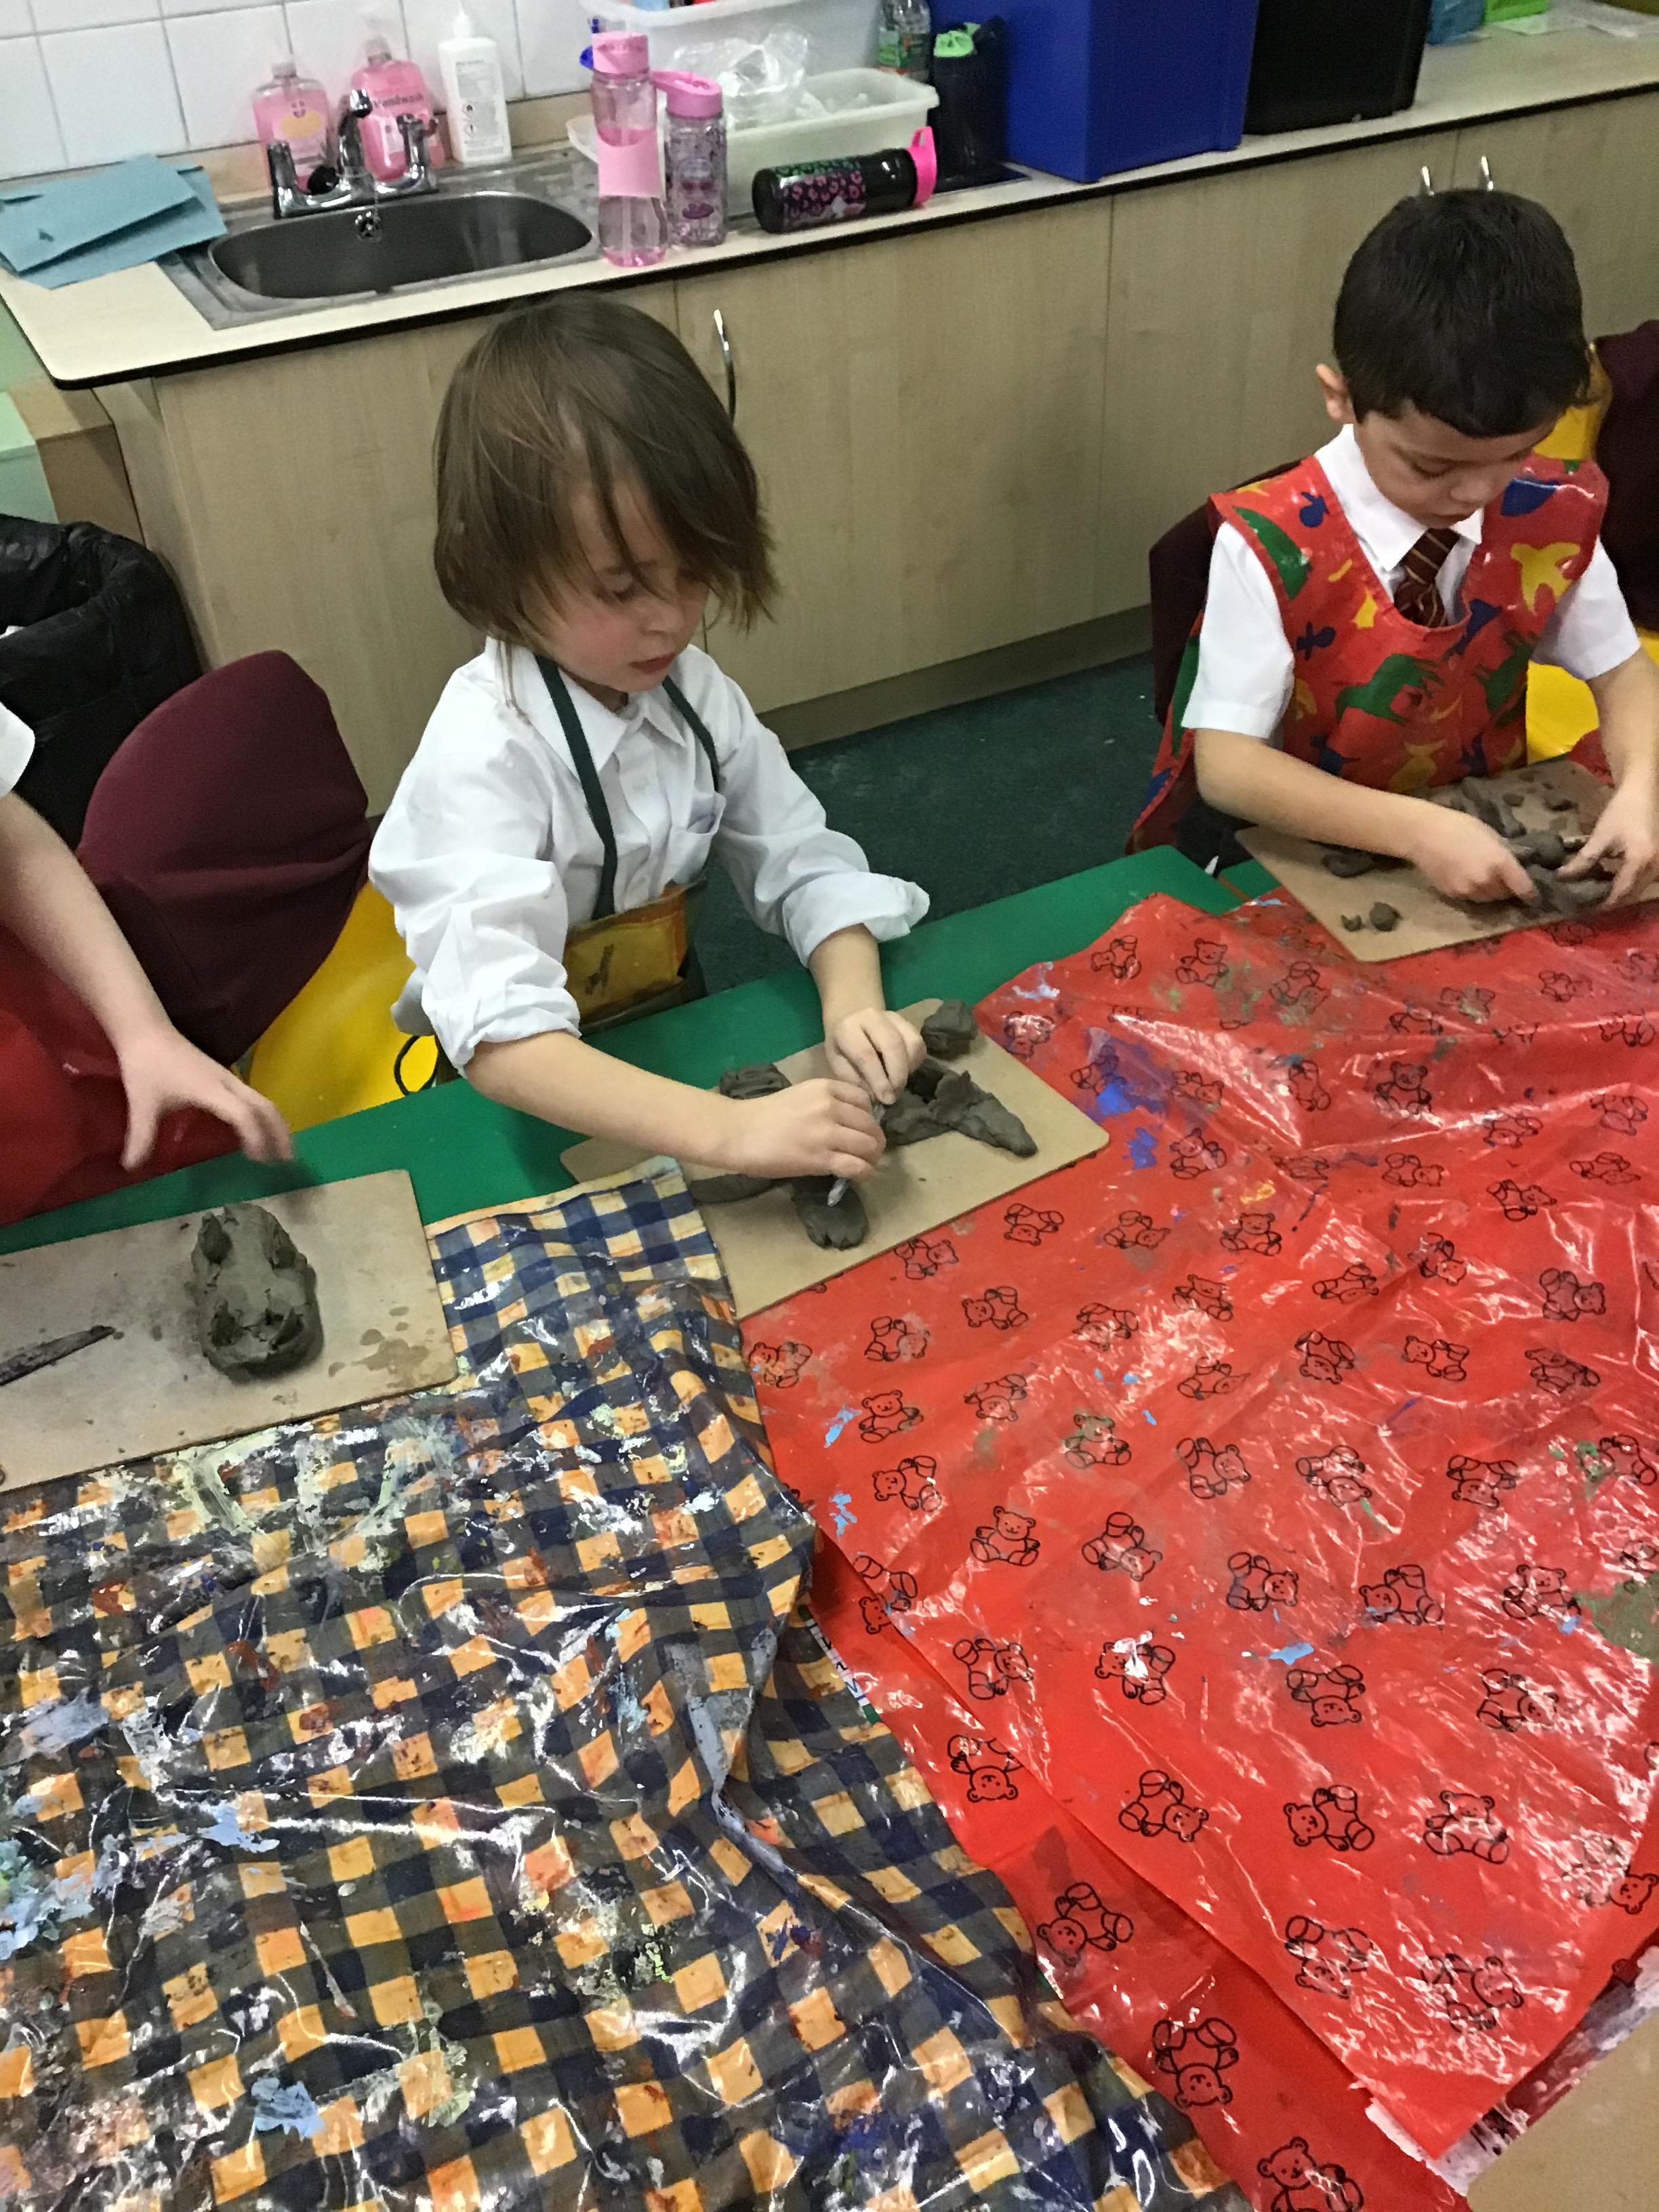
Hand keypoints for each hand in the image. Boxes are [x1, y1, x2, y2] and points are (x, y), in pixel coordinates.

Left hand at [116, 1024, 292, 1170]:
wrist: (147, 1031)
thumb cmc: (147, 1066)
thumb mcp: (142, 1103)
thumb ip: (141, 1136)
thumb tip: (130, 1168)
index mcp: (211, 1090)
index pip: (243, 1115)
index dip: (254, 1137)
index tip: (257, 1161)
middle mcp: (227, 1083)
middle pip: (265, 1107)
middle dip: (280, 1133)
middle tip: (288, 1160)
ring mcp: (228, 1078)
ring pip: (263, 1101)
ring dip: (276, 1124)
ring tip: (282, 1150)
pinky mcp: (224, 1076)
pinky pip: (254, 1098)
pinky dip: (264, 1116)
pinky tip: (259, 1130)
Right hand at [721, 1079, 884, 1181]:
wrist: (738, 1132)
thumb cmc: (763, 1116)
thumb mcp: (800, 1096)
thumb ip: (826, 1104)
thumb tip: (848, 1123)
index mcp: (825, 1088)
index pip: (864, 1101)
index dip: (868, 1118)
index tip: (862, 1130)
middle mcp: (830, 1107)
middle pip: (870, 1125)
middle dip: (874, 1141)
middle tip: (868, 1153)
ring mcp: (827, 1132)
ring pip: (869, 1146)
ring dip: (872, 1158)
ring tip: (865, 1165)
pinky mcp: (820, 1158)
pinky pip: (856, 1166)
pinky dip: (863, 1173)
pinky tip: (858, 1176)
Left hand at [825, 1007, 923, 1104]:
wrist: (850, 1018)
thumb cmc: (842, 1047)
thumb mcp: (838, 1064)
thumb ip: (856, 1079)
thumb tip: (877, 1096)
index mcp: (847, 1028)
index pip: (866, 1054)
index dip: (878, 1079)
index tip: (885, 1098)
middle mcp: (871, 1017)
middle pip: (893, 1044)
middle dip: (897, 1075)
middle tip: (894, 1095)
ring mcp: (892, 1017)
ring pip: (912, 1042)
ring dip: (908, 1069)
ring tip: (897, 1084)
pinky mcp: (907, 1021)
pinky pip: (919, 1043)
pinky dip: (915, 1062)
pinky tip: (904, 1071)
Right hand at [1408, 806, 1534, 903]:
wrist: (1423, 834)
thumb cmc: (1459, 826)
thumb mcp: (1490, 834)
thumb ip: (1504, 852)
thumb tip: (1516, 864)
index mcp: (1499, 862)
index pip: (1523, 887)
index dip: (1531, 894)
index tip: (1535, 897)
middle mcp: (1486, 881)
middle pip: (1504, 894)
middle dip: (1506, 888)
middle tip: (1503, 878)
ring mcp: (1468, 890)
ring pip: (1487, 898)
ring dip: (1490, 891)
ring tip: (1483, 877)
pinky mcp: (1453, 894)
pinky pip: (1470, 897)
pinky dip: (1473, 891)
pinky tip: (1465, 876)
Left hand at [1560, 776, 1658, 905]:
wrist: (1643, 792)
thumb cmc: (1622, 811)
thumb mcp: (1601, 837)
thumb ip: (1583, 860)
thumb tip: (1562, 877)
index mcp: (1640, 862)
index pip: (1620, 893)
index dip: (1603, 904)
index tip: (1584, 910)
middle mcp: (1654, 867)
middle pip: (1631, 894)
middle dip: (1610, 902)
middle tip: (1587, 904)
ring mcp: (1658, 864)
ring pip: (1637, 888)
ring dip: (1618, 893)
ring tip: (1594, 893)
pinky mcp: (1656, 859)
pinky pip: (1641, 879)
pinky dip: (1625, 883)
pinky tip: (1607, 880)